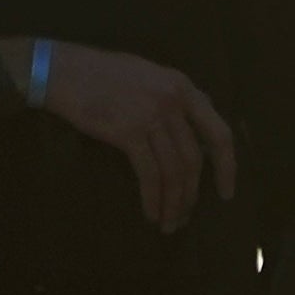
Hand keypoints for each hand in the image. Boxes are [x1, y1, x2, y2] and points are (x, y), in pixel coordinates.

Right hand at [34, 40, 242, 230]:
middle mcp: (174, 101)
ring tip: (169, 223)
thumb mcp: (150, 75)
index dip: (227, 166)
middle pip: (194, 159)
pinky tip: (151, 213)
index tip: (226, 192)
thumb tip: (197, 119)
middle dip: (192, 195)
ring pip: (175, 171)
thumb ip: (175, 97)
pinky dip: (153, 198)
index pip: (218, 132)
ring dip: (174, 203)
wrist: (66, 70)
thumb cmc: (103, 73)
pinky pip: (150, 174)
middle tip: (185, 218)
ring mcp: (152, 116)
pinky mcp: (129, 132)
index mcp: (183, 87)